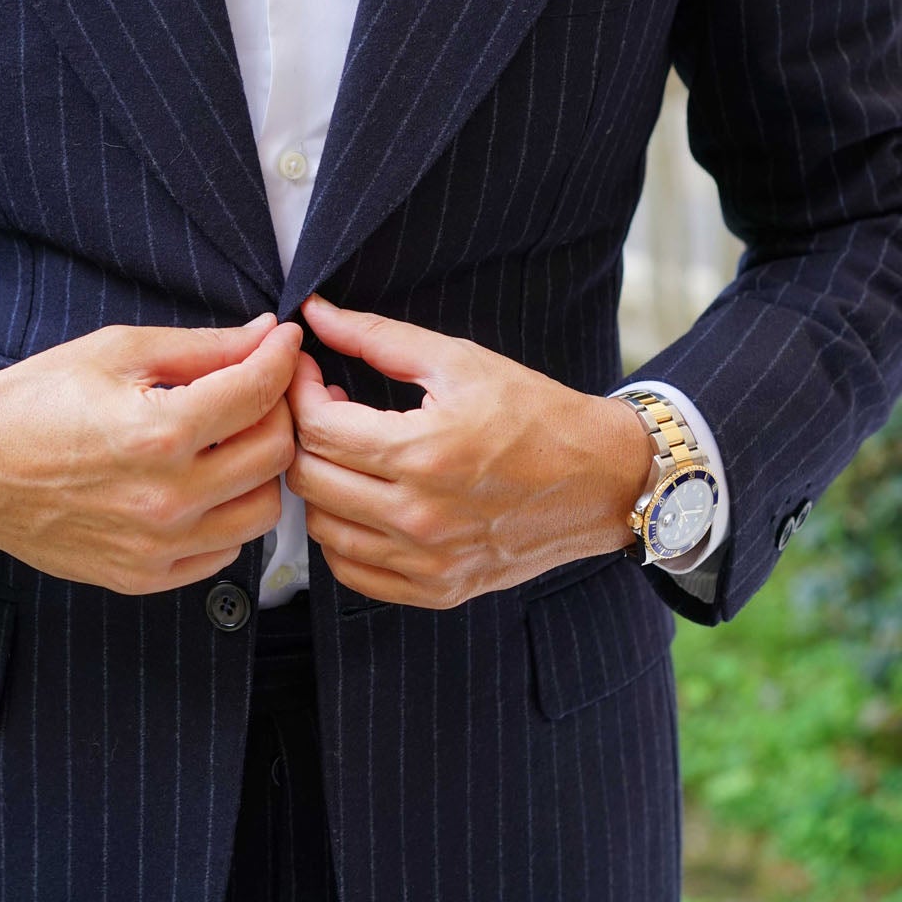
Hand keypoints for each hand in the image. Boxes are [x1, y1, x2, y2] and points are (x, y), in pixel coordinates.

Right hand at [0, 314, 301, 593]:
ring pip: (263, 510)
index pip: (258, 393)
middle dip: (278, 410)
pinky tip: (202, 481)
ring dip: (260, 469)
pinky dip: (228, 513)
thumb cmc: (34, 402)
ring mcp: (157, 546)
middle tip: (260, 387)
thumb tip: (266, 335)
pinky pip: (225, 550)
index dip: (281, 358)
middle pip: (274, 454)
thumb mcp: (116, 352)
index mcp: (158, 433)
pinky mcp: (144, 576)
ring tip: (231, 438)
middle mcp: (165, 498)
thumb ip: (202, 346)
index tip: (283, 342)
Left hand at [287, 294, 651, 609]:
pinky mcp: (437, 590)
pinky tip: (361, 499)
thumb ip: (378, 337)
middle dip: (301, 435)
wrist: (602, 479)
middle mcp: (420, 516)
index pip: (318, 429)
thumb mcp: (459, 361)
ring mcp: (428, 561)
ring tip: (345, 452)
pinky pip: (352, 571)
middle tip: (323, 407)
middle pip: (310, 479)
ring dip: (319, 484)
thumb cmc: (536, 413)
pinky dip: (341, 535)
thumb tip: (315, 312)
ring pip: (322, 529)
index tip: (308, 373)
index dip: (299, 393)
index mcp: (424, 453)